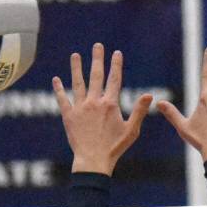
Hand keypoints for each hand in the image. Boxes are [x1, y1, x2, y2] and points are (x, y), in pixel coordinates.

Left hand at [52, 43, 152, 175]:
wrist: (93, 160)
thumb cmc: (115, 148)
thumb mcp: (132, 130)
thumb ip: (139, 111)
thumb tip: (149, 95)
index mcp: (110, 105)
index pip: (114, 80)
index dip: (116, 65)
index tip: (116, 53)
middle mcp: (94, 102)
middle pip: (96, 75)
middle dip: (97, 59)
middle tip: (97, 46)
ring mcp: (80, 107)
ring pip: (78, 83)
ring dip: (76, 68)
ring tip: (75, 55)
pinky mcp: (69, 115)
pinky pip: (63, 99)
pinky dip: (59, 89)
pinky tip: (56, 79)